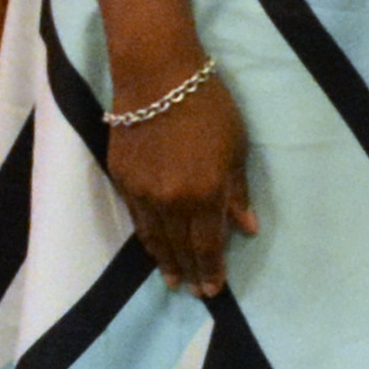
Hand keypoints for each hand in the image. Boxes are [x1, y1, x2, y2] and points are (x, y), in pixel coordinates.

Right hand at [104, 62, 255, 297]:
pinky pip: (137, 219)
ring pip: (155, 239)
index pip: (208, 246)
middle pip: (181, 248)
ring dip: (166, 262)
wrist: (157, 76)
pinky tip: (153, 246)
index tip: (214, 290)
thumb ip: (237, 192)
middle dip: (191, 273)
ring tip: (172, 280)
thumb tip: (246, 228)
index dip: (211, 270)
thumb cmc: (208, 106)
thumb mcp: (236, 148)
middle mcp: (172, 202)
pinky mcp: (122, 180)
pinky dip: (147, 238)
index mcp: (206, 194)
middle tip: (196, 292)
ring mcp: (143, 193)